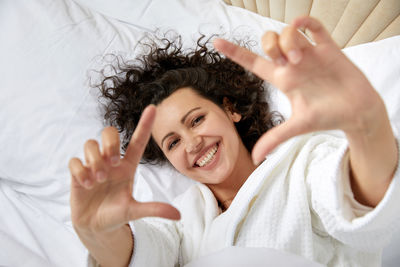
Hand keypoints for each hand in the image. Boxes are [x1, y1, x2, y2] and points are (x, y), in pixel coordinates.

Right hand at [68, 105, 179, 234]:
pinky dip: (80, 170)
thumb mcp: (135, 211)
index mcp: (127, 166)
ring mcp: (93, 165)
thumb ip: (154, 209)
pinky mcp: (78, 173)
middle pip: (108, 132)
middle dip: (110, 142)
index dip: (145, 124)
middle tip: (113, 161)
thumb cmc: (117, 214)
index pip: (137, 141)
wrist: (96, 225)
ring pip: (90, 144)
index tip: (153, 107)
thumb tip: (178, 216)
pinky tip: (87, 184)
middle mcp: (110, 161)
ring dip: (95, 159)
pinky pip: (75, 161)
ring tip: (99, 180)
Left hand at [214, 16, 383, 163]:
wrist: (357, 113)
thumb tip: (255, 159)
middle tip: (281, 60)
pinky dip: (305, 21)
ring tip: (298, 59)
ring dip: (287, 40)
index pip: (252, 62)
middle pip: (268, 41)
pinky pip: (313, 25)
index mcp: (282, 80)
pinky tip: (304, 29)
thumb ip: (274, 139)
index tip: (216, 42)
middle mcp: (292, 64)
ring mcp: (309, 54)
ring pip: (289, 31)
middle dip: (268, 43)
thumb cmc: (327, 118)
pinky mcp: (328, 48)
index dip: (233, 52)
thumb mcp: (296, 127)